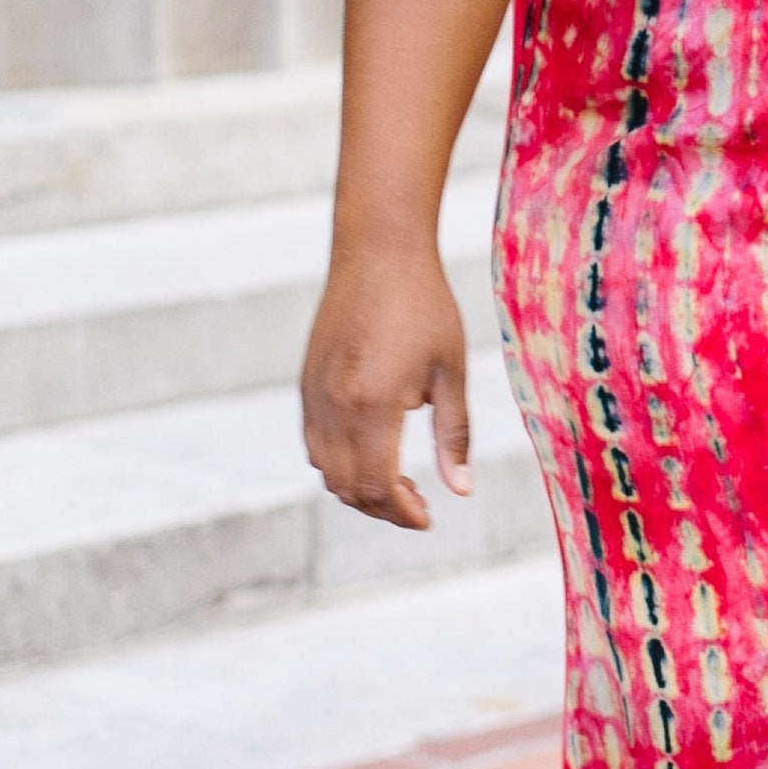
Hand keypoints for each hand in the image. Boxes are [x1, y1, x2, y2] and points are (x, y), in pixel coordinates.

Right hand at [301, 243, 471, 529]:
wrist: (378, 252)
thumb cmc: (424, 306)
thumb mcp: (450, 372)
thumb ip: (453, 435)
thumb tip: (461, 490)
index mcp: (373, 405)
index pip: (377, 486)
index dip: (402, 513)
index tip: (428, 516)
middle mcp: (335, 405)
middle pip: (347, 487)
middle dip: (382, 508)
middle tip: (419, 503)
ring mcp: (314, 395)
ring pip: (324, 470)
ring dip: (358, 487)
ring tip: (398, 478)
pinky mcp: (307, 383)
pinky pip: (313, 442)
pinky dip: (338, 462)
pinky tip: (372, 449)